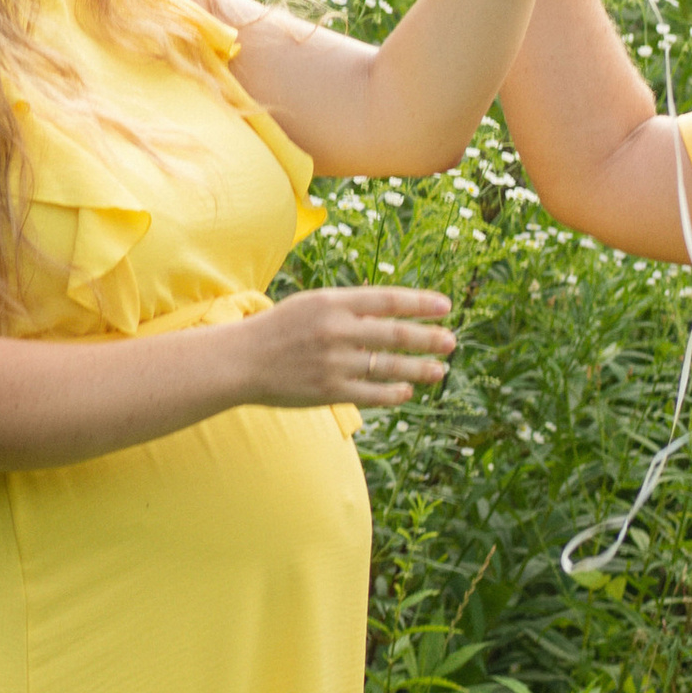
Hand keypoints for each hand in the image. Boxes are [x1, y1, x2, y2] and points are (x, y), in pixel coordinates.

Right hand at [246, 286, 455, 410]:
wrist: (239, 361)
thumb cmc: (278, 330)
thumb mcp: (312, 304)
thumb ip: (349, 308)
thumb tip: (392, 314)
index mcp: (333, 302)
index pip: (388, 299)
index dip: (420, 303)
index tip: (445, 306)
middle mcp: (337, 330)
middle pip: (396, 333)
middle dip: (429, 338)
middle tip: (451, 340)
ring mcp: (334, 362)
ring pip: (389, 366)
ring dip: (420, 368)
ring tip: (441, 370)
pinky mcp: (329, 391)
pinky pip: (372, 393)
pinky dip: (394, 392)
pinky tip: (408, 390)